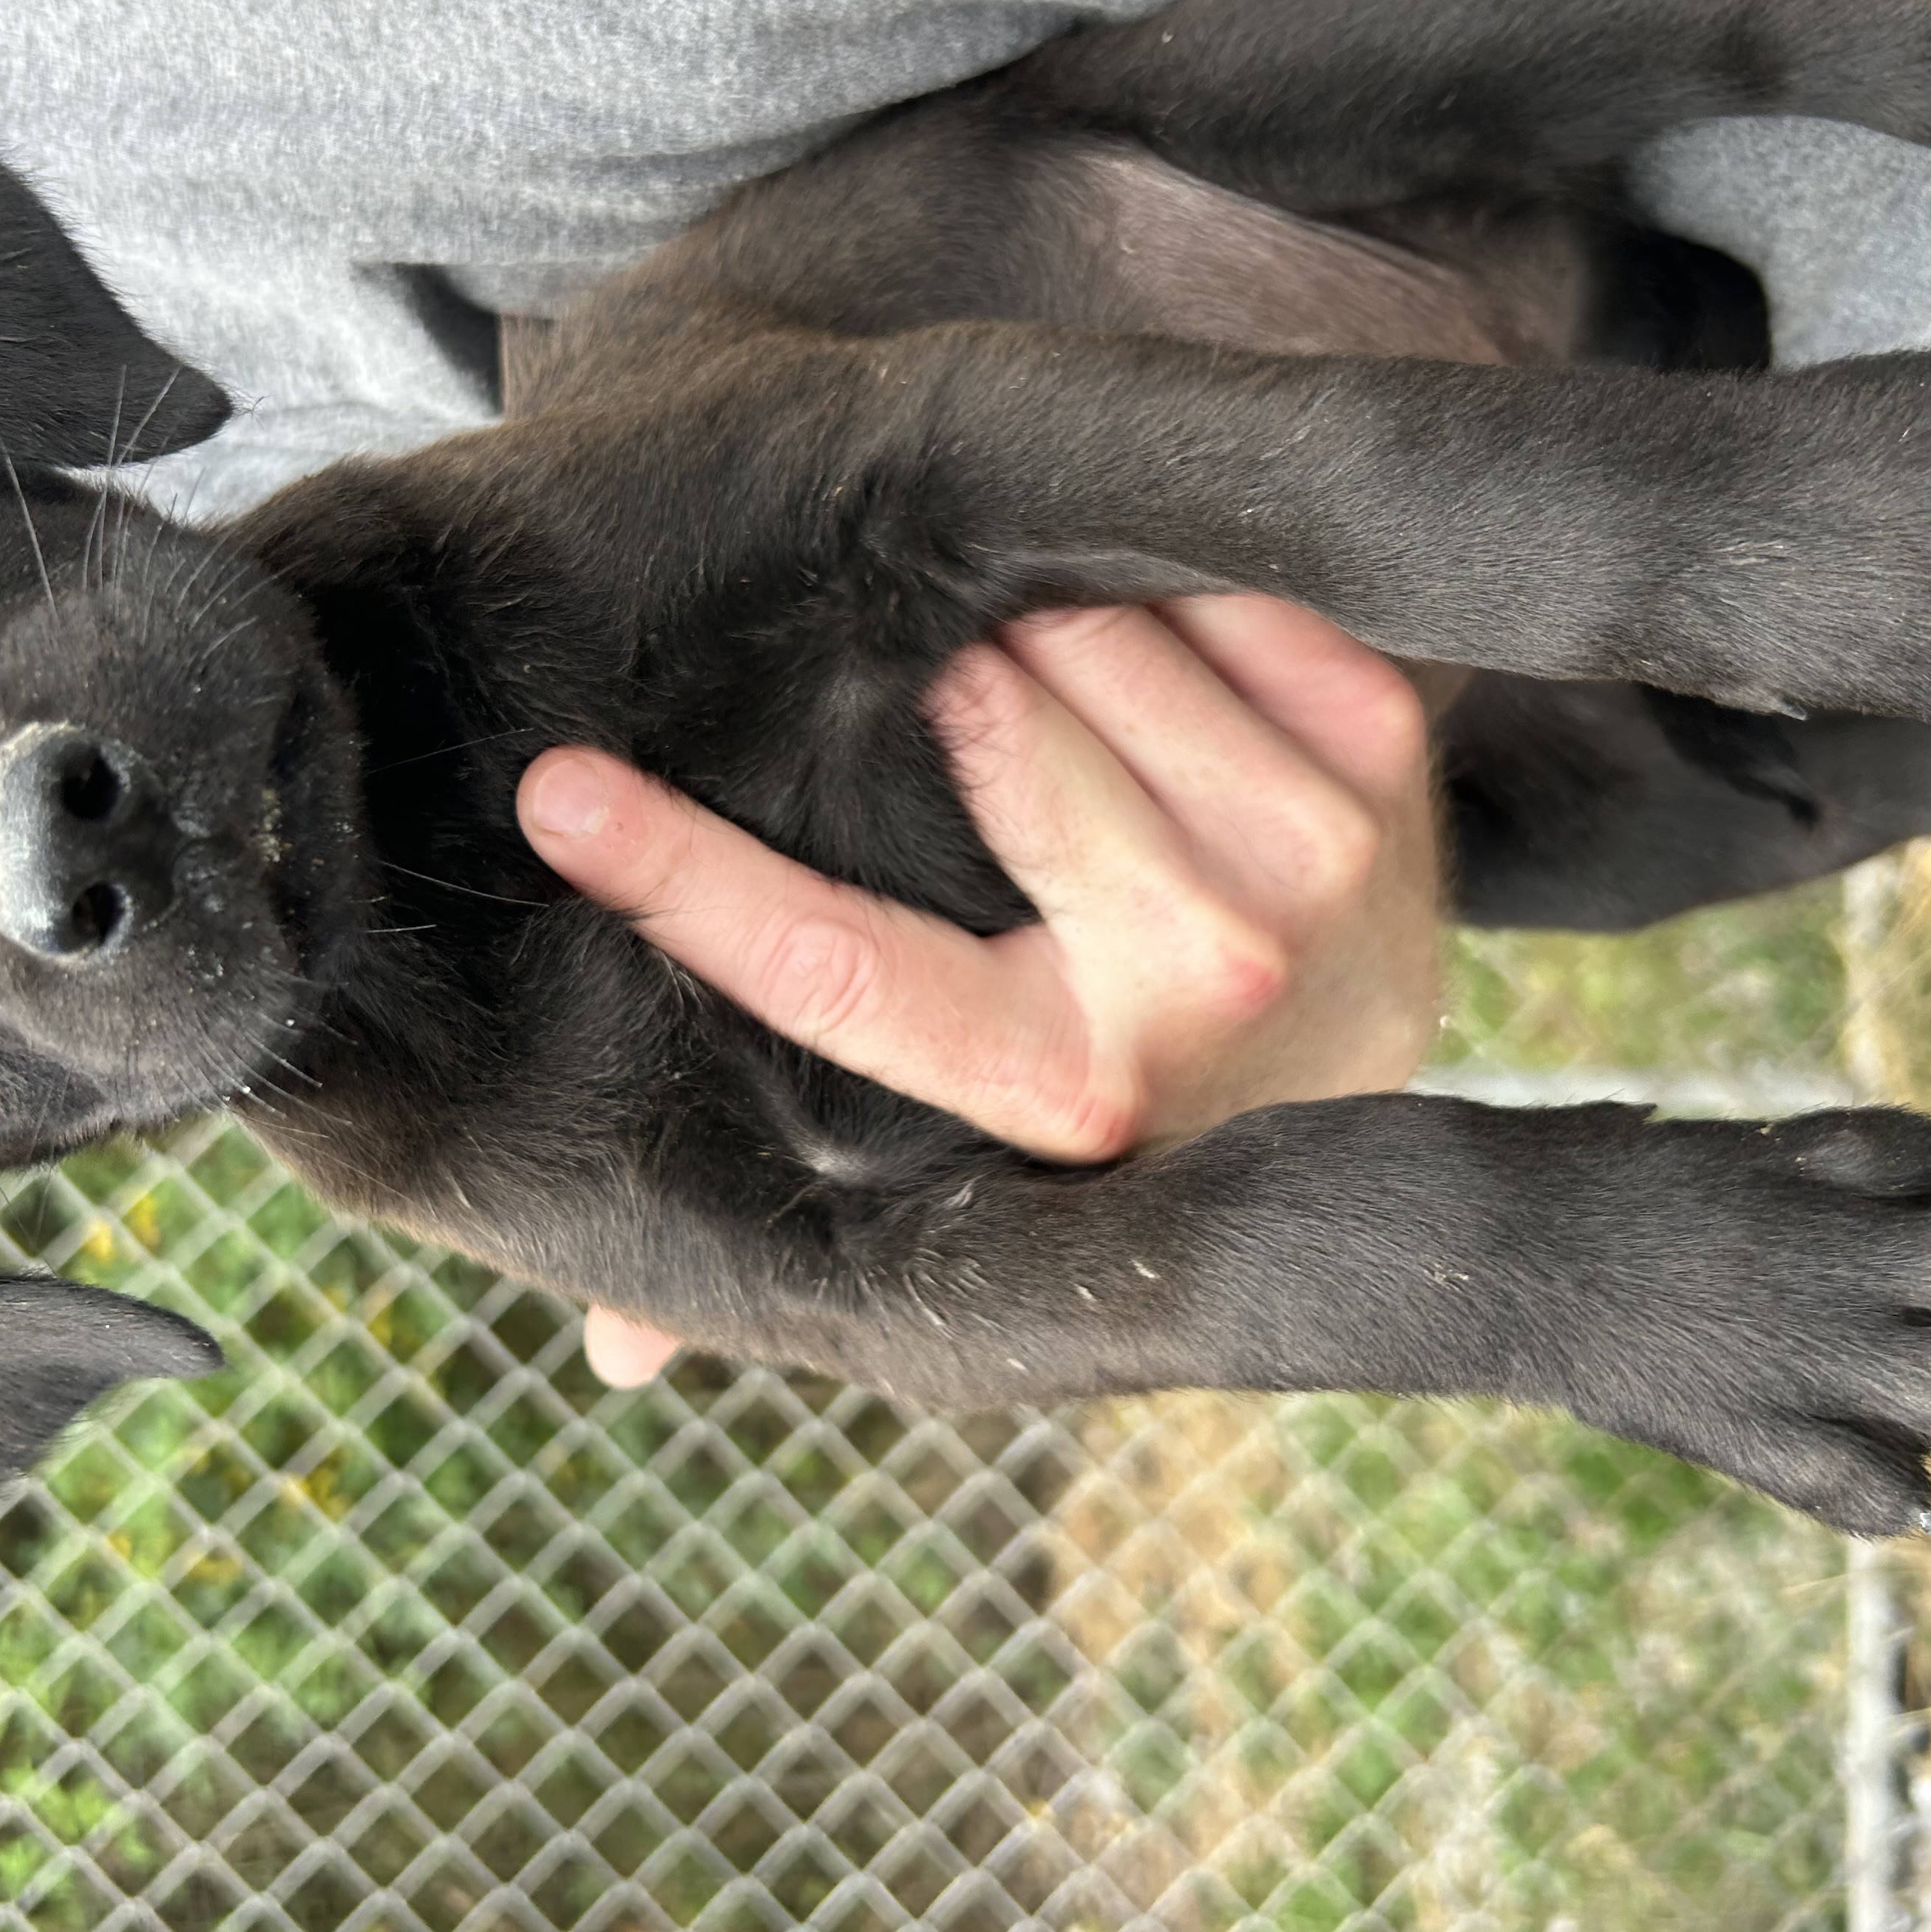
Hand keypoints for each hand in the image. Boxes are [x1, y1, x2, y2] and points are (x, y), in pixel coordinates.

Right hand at [518, 595, 1445, 1385]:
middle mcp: (1199, 979)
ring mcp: (1305, 856)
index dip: (677, 871)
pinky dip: (1136, 577)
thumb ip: (795, 1204)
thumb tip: (616, 1354)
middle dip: (902, 672)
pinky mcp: (1376, 748)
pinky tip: (1110, 610)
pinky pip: (1200, 589)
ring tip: (989, 625)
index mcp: (1064, 1085)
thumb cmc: (1108, 1075)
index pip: (833, 962)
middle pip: (977, 722)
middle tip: (869, 652)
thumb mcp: (968, 1160)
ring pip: (1083, 632)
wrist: (1359, 1035)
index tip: (554, 789)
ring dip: (1015, 609)